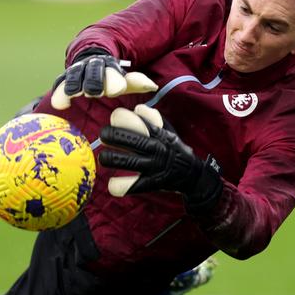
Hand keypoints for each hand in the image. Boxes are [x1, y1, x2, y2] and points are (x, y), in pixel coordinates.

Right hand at [51, 51, 157, 109]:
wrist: (91, 59)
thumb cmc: (112, 78)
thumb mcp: (125, 80)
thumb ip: (137, 82)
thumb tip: (152, 86)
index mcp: (110, 66)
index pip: (112, 71)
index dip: (115, 80)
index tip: (118, 90)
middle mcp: (92, 66)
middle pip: (92, 71)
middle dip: (94, 80)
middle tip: (95, 91)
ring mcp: (77, 71)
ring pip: (74, 75)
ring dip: (74, 84)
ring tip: (74, 94)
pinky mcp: (64, 79)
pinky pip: (59, 83)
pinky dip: (59, 92)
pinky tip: (60, 105)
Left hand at [99, 105, 222, 207]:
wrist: (191, 174)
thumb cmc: (173, 149)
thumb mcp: (168, 130)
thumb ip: (153, 118)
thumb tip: (136, 109)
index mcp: (159, 134)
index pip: (140, 122)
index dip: (123, 118)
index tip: (114, 117)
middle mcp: (156, 149)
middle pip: (131, 140)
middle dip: (112, 136)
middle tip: (103, 135)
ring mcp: (154, 167)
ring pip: (127, 162)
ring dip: (110, 159)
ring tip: (103, 158)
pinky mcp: (152, 183)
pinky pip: (133, 186)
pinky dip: (119, 186)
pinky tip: (112, 184)